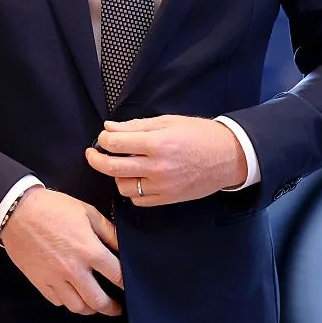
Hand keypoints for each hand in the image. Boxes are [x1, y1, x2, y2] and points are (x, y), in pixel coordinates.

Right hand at [0, 186, 123, 315]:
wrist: (18, 212)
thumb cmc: (52, 208)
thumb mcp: (87, 212)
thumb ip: (108, 231)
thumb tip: (123, 246)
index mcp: (88, 250)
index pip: (116, 275)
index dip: (126, 283)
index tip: (129, 286)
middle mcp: (73, 269)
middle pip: (98, 301)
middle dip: (112, 308)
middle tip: (117, 308)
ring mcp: (55, 279)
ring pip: (78, 307)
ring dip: (90, 308)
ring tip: (95, 304)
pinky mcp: (40, 282)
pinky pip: (58, 302)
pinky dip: (68, 302)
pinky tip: (73, 295)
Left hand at [86, 115, 246, 206]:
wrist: (228, 157)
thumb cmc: (199, 134)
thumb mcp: (168, 122)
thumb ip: (136, 126)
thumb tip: (109, 128)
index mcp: (158, 143)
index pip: (116, 143)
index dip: (103, 139)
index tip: (103, 137)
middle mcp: (158, 167)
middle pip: (113, 168)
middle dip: (96, 159)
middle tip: (92, 153)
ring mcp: (162, 186)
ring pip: (123, 186)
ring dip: (116, 176)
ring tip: (121, 165)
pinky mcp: (167, 199)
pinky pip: (138, 200)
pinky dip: (132, 191)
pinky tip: (136, 179)